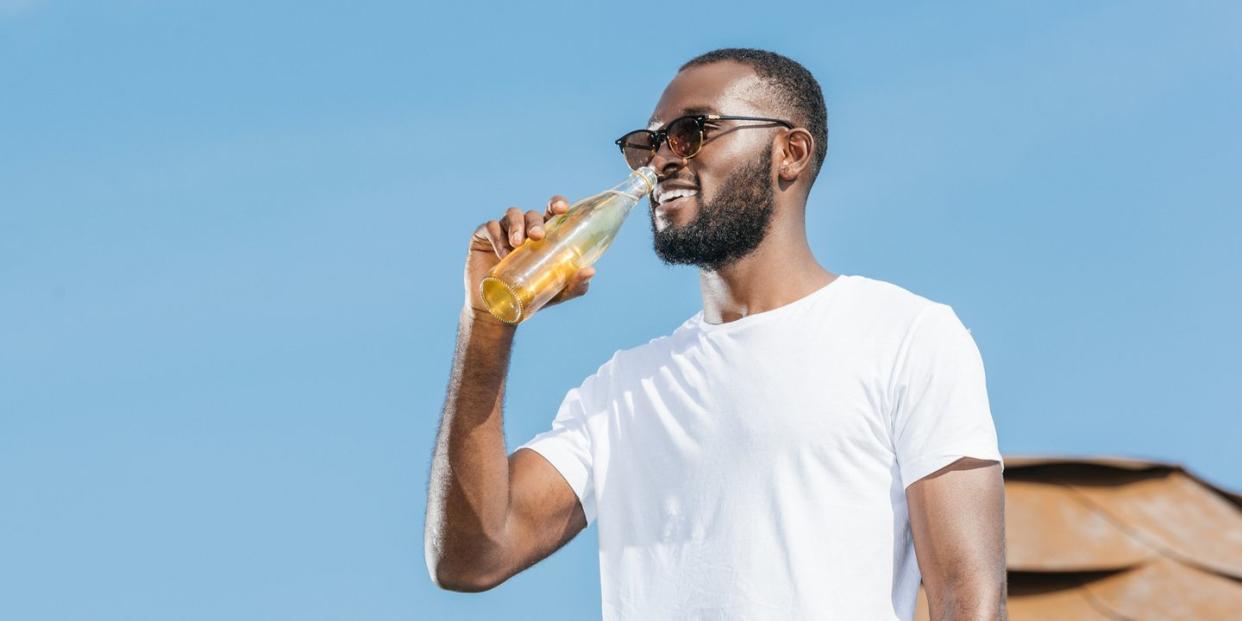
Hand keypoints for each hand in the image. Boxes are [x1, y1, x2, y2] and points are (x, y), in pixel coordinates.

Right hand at [464, 195, 597, 321]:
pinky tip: (503, 253)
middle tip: (537, 236)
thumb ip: (574, 284)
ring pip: (512, 215)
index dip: (556, 203)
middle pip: (532, 214)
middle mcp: (524, 228)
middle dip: (535, 221)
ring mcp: (503, 231)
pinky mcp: (483, 237)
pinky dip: (497, 236)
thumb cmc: (530, 296)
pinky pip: (490, 227)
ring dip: (516, 226)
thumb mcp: (556, 292)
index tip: (561, 208)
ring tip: (517, 244)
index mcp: (544, 234)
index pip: (551, 211)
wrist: (497, 311)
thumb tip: (590, 271)